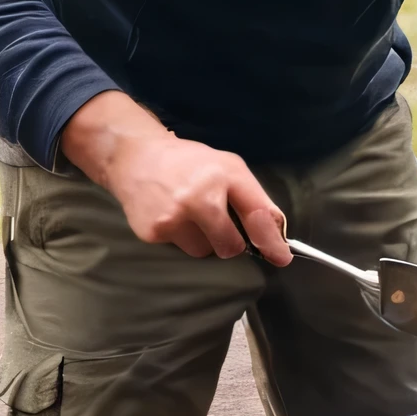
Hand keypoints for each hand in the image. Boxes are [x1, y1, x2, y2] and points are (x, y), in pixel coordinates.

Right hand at [60, 91, 291, 262]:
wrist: (135, 157)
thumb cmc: (189, 164)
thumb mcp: (227, 167)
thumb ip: (254, 197)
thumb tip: (277, 231)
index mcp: (225, 175)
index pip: (256, 214)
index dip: (271, 240)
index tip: (281, 258)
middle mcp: (199, 197)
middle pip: (230, 246)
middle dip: (229, 242)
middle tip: (216, 223)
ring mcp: (173, 217)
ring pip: (204, 251)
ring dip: (202, 240)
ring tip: (188, 214)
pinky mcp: (153, 232)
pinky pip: (180, 249)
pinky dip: (180, 238)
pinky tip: (170, 216)